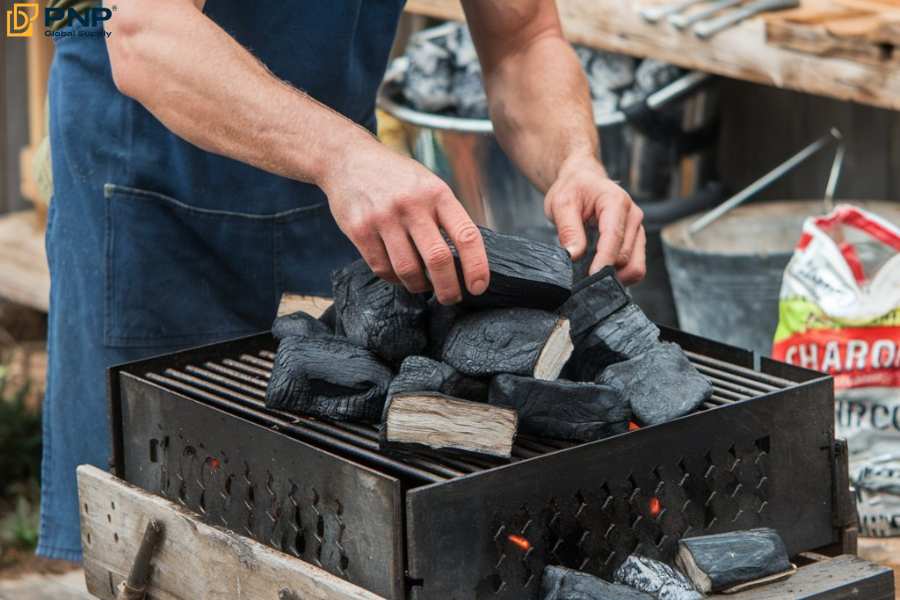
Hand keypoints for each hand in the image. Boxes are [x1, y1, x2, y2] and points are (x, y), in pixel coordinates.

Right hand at [319, 135, 489, 303]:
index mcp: (437, 193)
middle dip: (448, 288)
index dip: (476, 266)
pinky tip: (399, 275)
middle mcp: (412, 204)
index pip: (466, 235)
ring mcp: (384, 217)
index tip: (478, 286)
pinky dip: (394, 279)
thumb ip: (446, 215)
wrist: (348, 159)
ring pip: (408, 270)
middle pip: (438, 259)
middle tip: (451, 298)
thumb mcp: (428, 184)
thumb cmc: (396, 177)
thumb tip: (465, 259)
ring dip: (420, 286)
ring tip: (424, 286)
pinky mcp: (360, 230)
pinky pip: (382, 268)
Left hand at [544, 155, 645, 284]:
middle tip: (581, 278)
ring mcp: (638, 229)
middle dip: (604, 270)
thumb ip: (568, 229)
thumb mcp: (561, 204)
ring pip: (634, 266)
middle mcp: (633, 215)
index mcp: (616, 202)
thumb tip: (574, 255)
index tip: (590, 277)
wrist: (583, 181)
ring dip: (614, 275)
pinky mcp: (637, 240)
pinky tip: (600, 270)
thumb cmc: (573, 189)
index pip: (613, 237)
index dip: (603, 261)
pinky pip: (634, 266)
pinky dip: (619, 274)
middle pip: (625, 256)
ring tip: (590, 275)